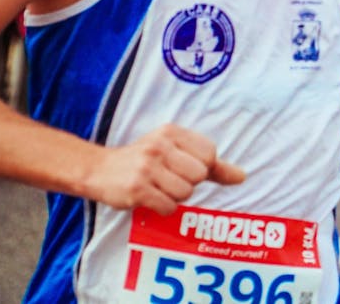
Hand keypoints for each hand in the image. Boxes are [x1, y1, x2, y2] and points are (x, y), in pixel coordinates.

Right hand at [84, 124, 244, 215]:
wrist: (98, 170)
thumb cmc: (144, 161)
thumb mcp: (177, 152)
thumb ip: (212, 165)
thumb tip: (242, 177)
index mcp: (172, 132)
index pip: (210, 154)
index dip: (202, 168)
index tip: (183, 167)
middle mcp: (160, 146)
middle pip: (199, 175)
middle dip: (188, 183)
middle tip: (168, 179)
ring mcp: (147, 167)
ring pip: (185, 193)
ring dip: (174, 197)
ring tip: (158, 188)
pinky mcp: (137, 189)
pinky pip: (168, 207)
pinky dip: (163, 208)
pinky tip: (150, 198)